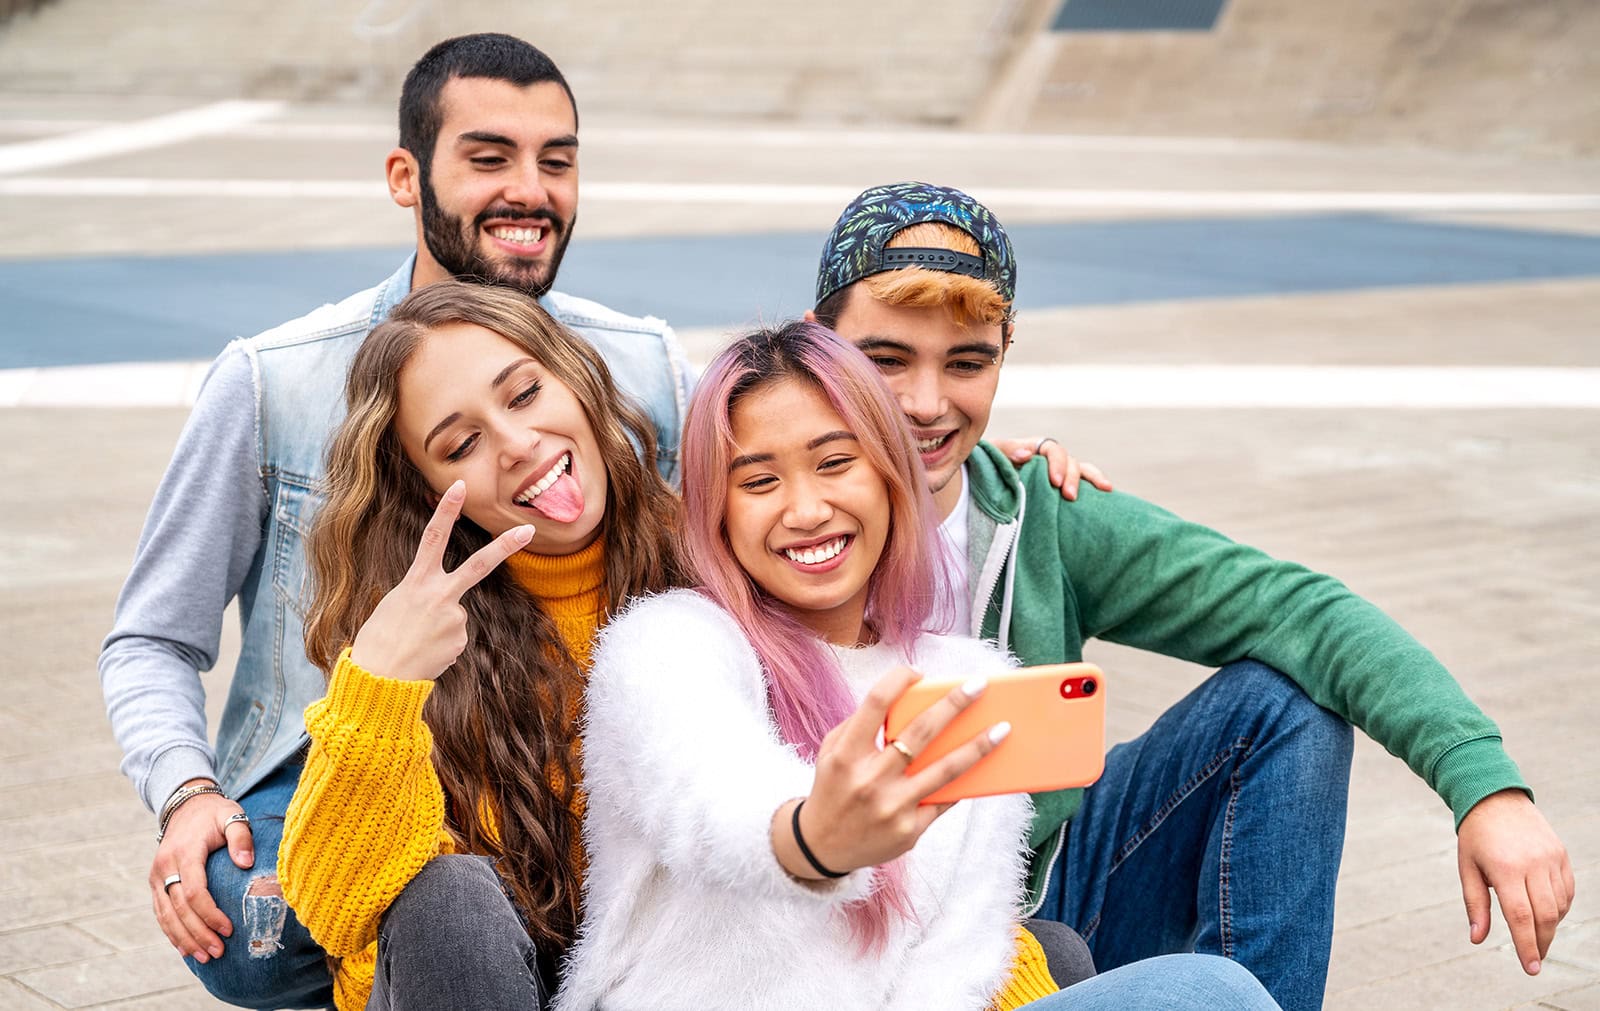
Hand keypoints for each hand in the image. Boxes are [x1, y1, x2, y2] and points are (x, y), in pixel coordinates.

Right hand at [149, 780, 252, 961]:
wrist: (186, 805)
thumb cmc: (215, 813)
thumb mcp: (232, 815)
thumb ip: (241, 836)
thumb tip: (246, 864)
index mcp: (185, 852)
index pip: (194, 891)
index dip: (210, 913)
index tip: (229, 929)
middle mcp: (165, 866)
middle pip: (179, 908)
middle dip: (199, 933)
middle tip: (218, 952)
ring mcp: (157, 876)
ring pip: (166, 915)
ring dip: (184, 939)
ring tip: (205, 957)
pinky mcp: (155, 882)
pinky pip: (160, 912)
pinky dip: (171, 932)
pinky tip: (185, 948)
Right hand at [349, 480, 532, 680]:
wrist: (378, 679)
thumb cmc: (378, 640)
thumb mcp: (394, 605)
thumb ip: (423, 595)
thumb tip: (449, 607)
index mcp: (416, 582)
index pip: (433, 537)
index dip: (446, 510)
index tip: (460, 486)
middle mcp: (439, 596)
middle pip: (479, 565)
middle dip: (505, 546)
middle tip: (529, 531)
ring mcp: (454, 618)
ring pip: (456, 615)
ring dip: (440, 628)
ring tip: (416, 642)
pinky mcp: (461, 641)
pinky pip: (455, 638)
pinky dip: (442, 645)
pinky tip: (425, 653)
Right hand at [771, 666, 1009, 878]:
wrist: (823, 847)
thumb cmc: (833, 788)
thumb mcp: (832, 752)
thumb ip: (861, 725)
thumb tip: (906, 700)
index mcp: (846, 754)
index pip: (875, 704)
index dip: (899, 680)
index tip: (918, 671)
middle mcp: (870, 779)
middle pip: (920, 732)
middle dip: (954, 704)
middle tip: (980, 685)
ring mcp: (892, 807)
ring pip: (945, 770)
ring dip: (978, 746)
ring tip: (1002, 729)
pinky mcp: (909, 830)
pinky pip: (944, 800)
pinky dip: (963, 782)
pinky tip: (985, 766)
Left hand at [992, 436, 1111, 501]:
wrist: (986, 481)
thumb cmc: (989, 465)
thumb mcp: (993, 455)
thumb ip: (1006, 451)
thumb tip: (1027, 454)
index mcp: (1034, 448)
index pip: (1052, 449)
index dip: (1056, 463)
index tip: (1055, 482)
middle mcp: (1050, 459)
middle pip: (1070, 461)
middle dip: (1073, 477)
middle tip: (1069, 495)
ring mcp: (1059, 473)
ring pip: (1082, 470)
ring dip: (1092, 479)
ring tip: (1105, 489)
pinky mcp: (1062, 488)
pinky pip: (1084, 484)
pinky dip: (1096, 485)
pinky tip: (1109, 493)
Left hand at [1457, 789, 1574, 974]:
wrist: (1495, 799)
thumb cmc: (1476, 837)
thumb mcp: (1467, 868)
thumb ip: (1475, 904)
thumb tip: (1476, 939)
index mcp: (1504, 868)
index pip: (1520, 917)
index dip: (1526, 945)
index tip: (1530, 968)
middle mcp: (1532, 863)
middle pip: (1544, 916)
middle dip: (1541, 943)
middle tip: (1534, 960)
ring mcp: (1550, 858)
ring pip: (1558, 905)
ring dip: (1549, 925)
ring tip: (1535, 933)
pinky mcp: (1561, 855)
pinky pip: (1566, 891)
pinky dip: (1559, 907)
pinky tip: (1545, 912)